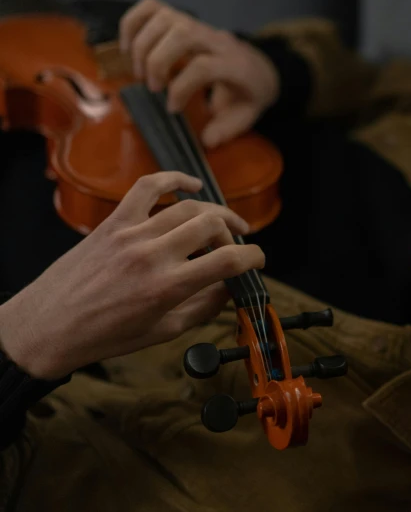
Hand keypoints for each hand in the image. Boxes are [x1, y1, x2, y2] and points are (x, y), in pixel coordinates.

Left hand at [0, 172, 265, 379]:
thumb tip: (230, 288)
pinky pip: (148, 187)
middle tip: (239, 244)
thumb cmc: (104, 336)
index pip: (228, 261)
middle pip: (212, 224)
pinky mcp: (113, 222)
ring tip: (224, 223)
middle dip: (235, 233)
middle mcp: (152, 255)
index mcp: (168, 288)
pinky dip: (174, 179)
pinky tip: (191, 185)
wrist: (47, 328)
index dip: (253, 258)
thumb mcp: (162, 332)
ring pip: (187, 206)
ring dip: (214, 212)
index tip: (258, 261)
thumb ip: (203, 308)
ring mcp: (131, 233)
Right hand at [118, 0, 279, 147]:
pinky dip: (133, 23)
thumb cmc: (248, 95)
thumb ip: (227, 129)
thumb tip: (207, 141)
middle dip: (157, 62)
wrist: (260, 68)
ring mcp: (199, 26)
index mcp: (235, 65)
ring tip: (139, 73)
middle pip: (182, 35)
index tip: (172, 109)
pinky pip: (152, 7)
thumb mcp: (246, 116)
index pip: (203, 67)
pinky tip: (128, 48)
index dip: (181, 88)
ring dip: (143, 45)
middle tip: (152, 88)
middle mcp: (216, 40)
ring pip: (166, 18)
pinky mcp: (183, 20)